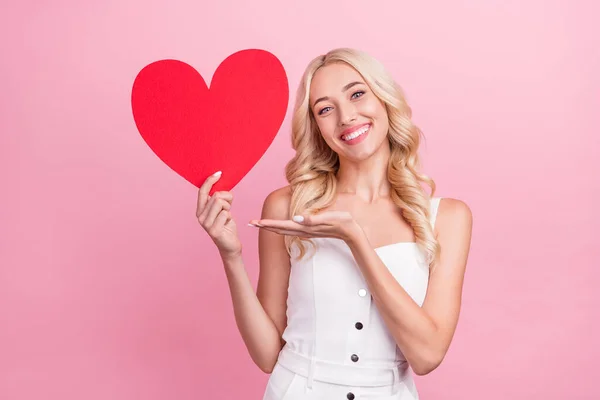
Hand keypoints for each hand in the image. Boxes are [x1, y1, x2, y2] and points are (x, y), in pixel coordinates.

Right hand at [196, 171, 241, 258]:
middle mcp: (200, 217)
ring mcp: (205, 224)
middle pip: (216, 196)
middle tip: (229, 208)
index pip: (202, 192)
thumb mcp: (222, 210)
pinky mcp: (213, 231)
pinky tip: (228, 224)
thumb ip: (218, 199)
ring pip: (221, 203)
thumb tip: (220, 184)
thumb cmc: (226, 226)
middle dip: (227, 198)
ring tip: (227, 217)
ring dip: (229, 208)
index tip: (219, 173)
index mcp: (200, 210)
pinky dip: (230, 217)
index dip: (210, 181)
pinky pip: (226, 213)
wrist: (230, 246)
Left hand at [249, 210, 363, 242]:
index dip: (268, 224)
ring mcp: (306, 231)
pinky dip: (281, 227)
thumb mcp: (330, 218)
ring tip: (260, 224)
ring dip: (271, 227)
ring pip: (284, 230)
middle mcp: (303, 230)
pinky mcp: (309, 230)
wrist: (352, 232)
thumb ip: (313, 218)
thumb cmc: (343, 222)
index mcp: (305, 226)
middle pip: (279, 229)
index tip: (254, 222)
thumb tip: (296, 218)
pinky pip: (291, 229)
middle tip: (250, 223)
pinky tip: (278, 225)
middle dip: (264, 226)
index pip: (282, 225)